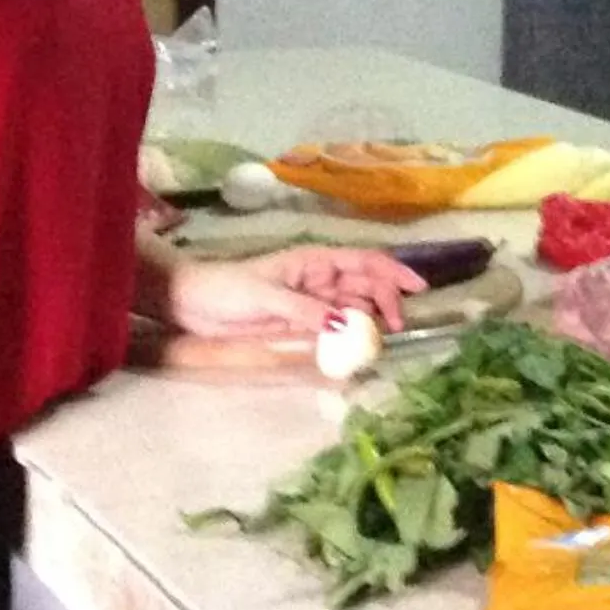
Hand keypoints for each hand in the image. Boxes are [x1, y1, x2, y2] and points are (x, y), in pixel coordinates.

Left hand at [165, 246, 426, 337]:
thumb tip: (344, 324)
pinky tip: (356, 348)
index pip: (365, 261)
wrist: (190, 304)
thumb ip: (305, 310)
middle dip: (386, 302)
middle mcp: (320, 279)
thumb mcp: (265, 297)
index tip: (418, 288)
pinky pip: (334, 328)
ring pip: (354, 308)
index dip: (394, 272)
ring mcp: (312, 302)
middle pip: (366, 285)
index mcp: (314, 261)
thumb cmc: (225, 289)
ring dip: (369, 321)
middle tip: (394, 328)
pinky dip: (349, 336)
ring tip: (376, 341)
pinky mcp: (301, 323)